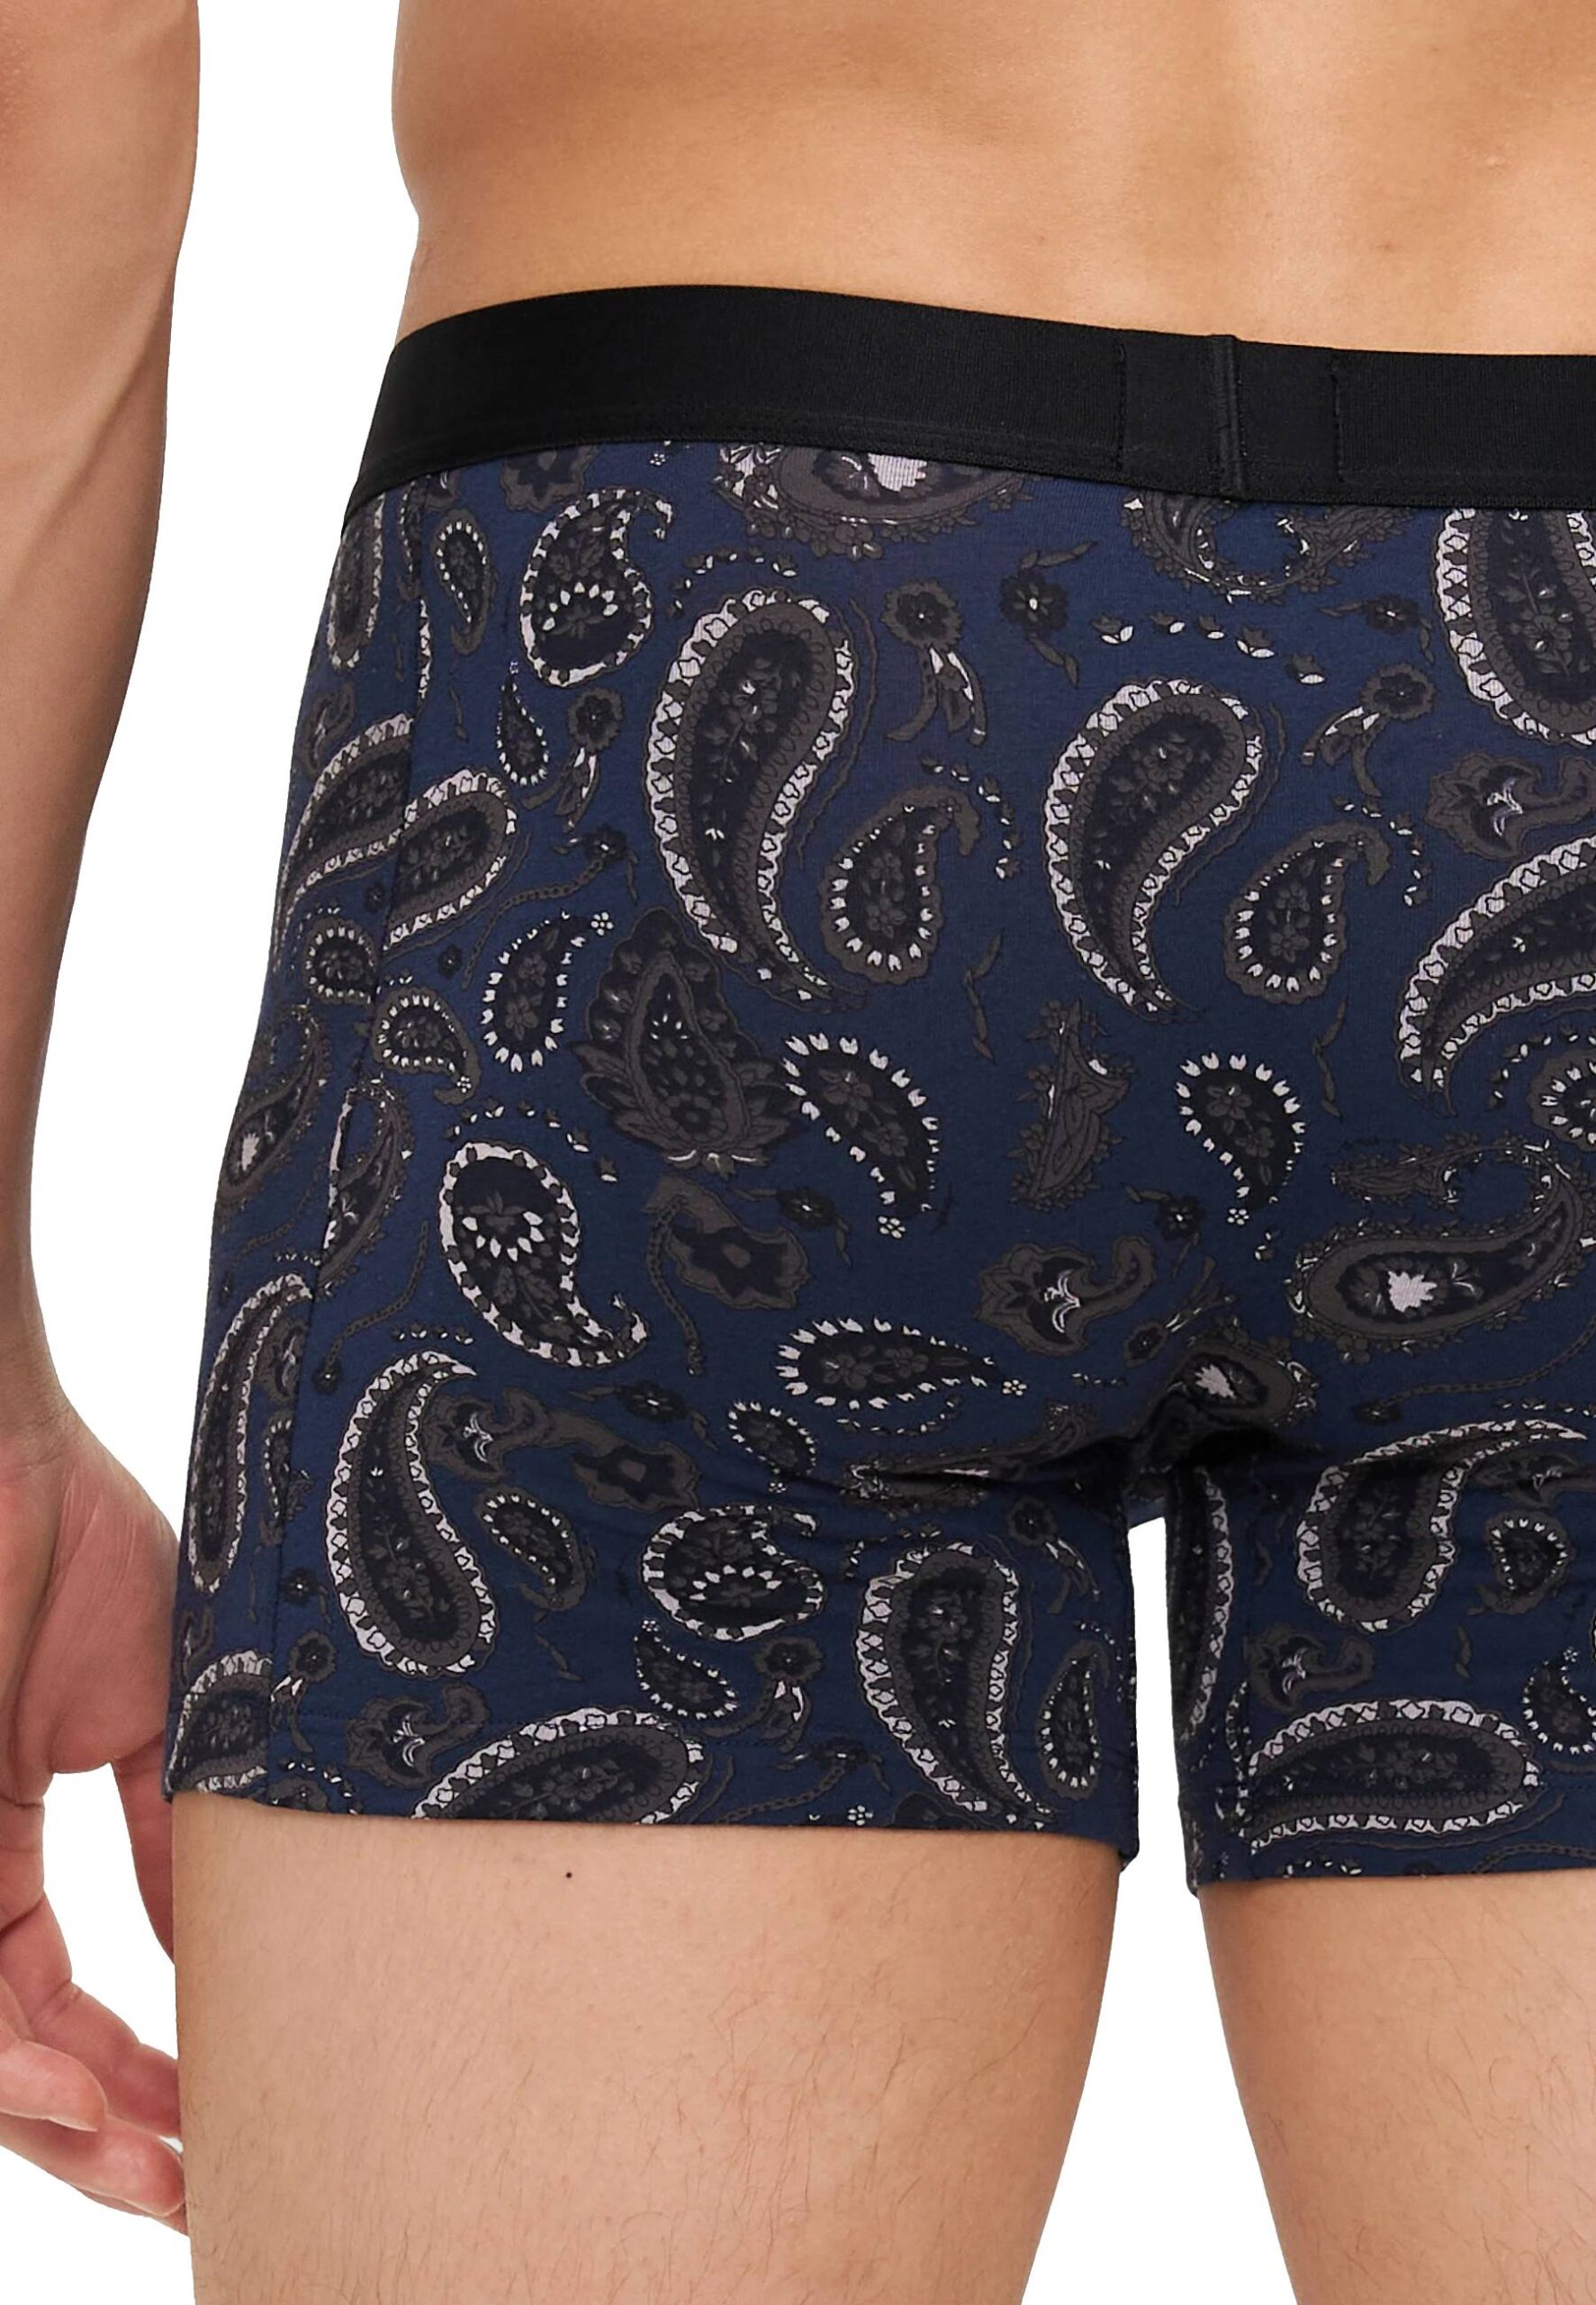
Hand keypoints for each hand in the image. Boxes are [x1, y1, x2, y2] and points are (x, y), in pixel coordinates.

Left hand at [0, 1384, 184, 2229]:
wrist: (9, 1452)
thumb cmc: (77, 1542)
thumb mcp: (158, 1711)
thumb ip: (175, 1833)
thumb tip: (216, 1947)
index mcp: (8, 1836)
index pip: (61, 1995)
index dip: (135, 2069)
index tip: (216, 2118)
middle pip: (16, 2048)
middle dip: (96, 2134)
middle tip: (187, 2186)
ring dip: (56, 2123)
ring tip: (146, 2166)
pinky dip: (9, 2059)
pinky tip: (72, 2094)